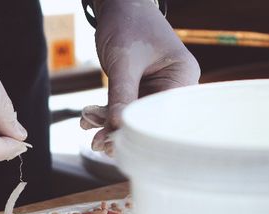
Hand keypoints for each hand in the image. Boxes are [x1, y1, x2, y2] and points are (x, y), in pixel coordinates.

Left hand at [81, 0, 199, 155]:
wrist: (119, 6)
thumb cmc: (128, 24)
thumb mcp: (124, 61)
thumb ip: (120, 95)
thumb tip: (116, 129)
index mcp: (182, 77)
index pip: (164, 115)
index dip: (139, 131)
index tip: (114, 143)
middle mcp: (173, 87)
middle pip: (148, 121)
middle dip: (120, 132)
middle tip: (96, 144)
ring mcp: (156, 91)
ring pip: (132, 119)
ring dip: (108, 126)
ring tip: (87, 126)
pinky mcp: (139, 92)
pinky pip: (123, 111)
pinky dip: (105, 116)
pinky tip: (87, 121)